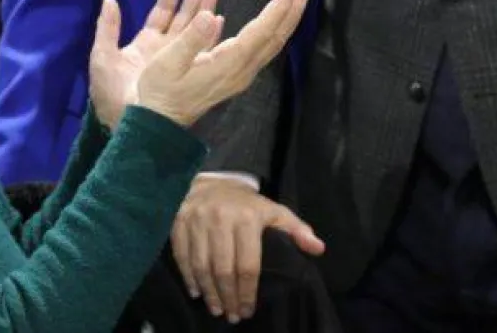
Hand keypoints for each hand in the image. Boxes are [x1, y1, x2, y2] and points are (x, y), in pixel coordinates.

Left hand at [87, 0, 215, 128]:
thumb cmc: (109, 93)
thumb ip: (107, 28)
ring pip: (193, 31)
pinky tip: (219, 20)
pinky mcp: (186, 73)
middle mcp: (163, 49)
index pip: (161, 12)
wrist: (124, 123)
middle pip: (182, 17)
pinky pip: (201, 51)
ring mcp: (176, 61)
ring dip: (202, 11)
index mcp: (145, 42)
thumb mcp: (103, 56)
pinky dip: (210, 36)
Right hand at [132, 0, 312, 128]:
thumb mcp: (167, 64)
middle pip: (274, 36)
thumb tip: (212, 16)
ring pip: (269, 41)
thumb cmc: (158, 92)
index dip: (279, 7)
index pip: (262, 32)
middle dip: (291, 8)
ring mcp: (238, 73)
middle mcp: (241, 70)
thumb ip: (190, 40)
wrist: (157, 125)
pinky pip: (257, 46)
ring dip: (282, 16)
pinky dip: (266, 27)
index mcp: (228, 65)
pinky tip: (266, 16)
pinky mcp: (232, 74)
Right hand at [171, 175, 324, 321]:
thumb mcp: (275, 212)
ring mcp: (196, 219)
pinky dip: (188, 277)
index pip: (247, 265)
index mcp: (247, 218)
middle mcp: (220, 218)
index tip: (248, 310)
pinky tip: (197, 292)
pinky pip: (181, 255)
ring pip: (201, 265)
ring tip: (217, 309)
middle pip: (223, 269)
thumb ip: (296, 230)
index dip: (247, 292)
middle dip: (228, 297)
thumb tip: (318, 248)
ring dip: (209, 292)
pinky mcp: (178, 221)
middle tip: (232, 316)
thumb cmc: (248, 205)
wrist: (214, 181)